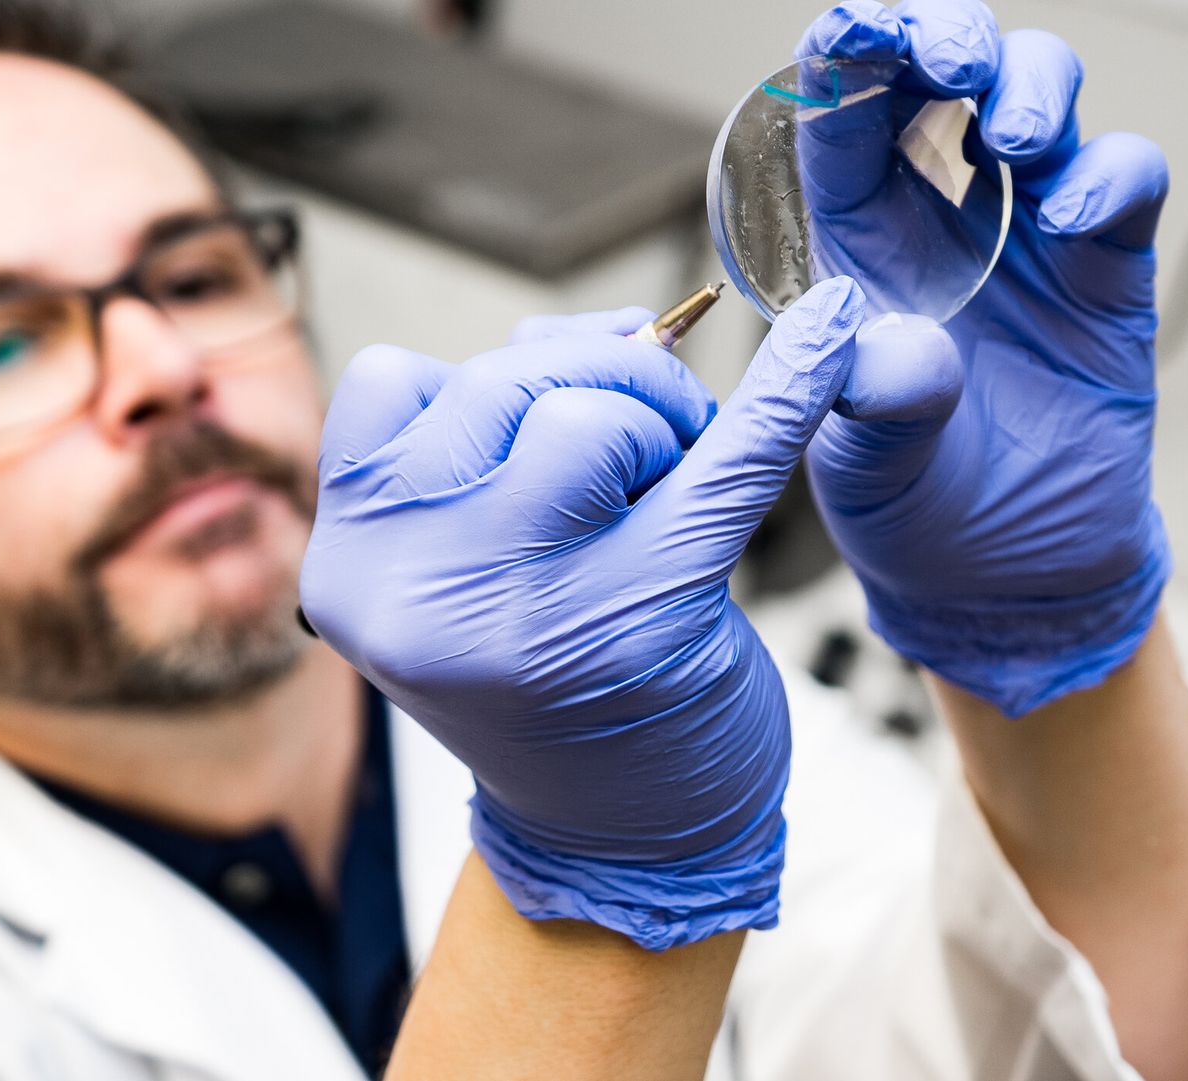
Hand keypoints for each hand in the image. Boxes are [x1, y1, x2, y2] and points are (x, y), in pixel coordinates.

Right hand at [301, 278, 866, 948]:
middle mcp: (414, 591)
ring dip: (654, 417)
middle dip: (592, 387)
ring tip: (674, 482)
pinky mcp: (644, 625)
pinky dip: (789, 388)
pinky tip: (833, 332)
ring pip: (585, 413)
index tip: (550, 424)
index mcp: (353, 568)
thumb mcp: (469, 568)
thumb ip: (501, 441)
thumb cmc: (548, 680)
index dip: (485, 384)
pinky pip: (723, 467)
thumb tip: (623, 324)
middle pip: (498, 387)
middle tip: (650, 448)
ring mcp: (524, 613)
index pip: (394, 386)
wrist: (617, 842)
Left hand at [798, 0, 1171, 716]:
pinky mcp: (1108, 265)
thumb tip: (900, 349)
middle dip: (945, 39)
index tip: (849, 28)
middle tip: (945, 59)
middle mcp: (941, 222)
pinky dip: (1108, 173)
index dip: (846, 64)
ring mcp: (1030, 234)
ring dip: (1029, 85)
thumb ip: (873, 405)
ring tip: (1014, 137)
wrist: (1012, 578)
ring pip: (1038, 97)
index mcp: (856, 249)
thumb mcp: (864, 470)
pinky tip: (1072, 215)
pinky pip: (1123, 179)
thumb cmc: (917, 515)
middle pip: (943, 79)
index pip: (843, 127)